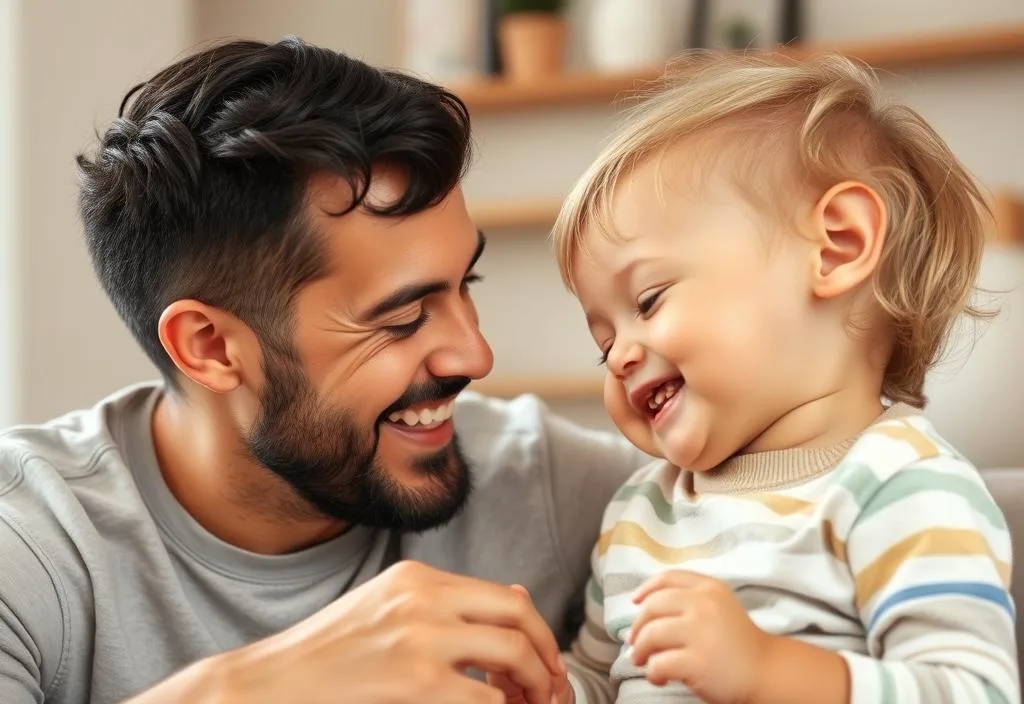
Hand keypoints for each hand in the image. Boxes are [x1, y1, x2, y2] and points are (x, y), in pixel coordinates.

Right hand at [131, 561, 563, 703]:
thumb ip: (447, 606)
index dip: (535, 630)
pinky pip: (485, 698)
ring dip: (535, 684)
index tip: (545, 660)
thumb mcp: (388, 611)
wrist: (270, 683)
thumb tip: (517, 596)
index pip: (503, 594)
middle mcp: (423, 598)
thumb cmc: (326, 655)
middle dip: (547, 652)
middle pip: (517, 614)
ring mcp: (420, 638)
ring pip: (511, 653)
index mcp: (417, 578)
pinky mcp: (416, 682)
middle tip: (554, 686)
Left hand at [628, 570, 772, 703]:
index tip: (635, 601)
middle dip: (637, 626)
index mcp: (710, 588)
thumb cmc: (738, 642)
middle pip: (653, 606)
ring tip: (641, 661)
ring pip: (650, 635)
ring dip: (640, 650)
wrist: (767, 672)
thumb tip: (643, 608)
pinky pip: (658, 664)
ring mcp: (701, 632)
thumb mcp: (720, 606)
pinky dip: (652, 672)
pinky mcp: (698, 662)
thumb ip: (690, 599)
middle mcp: (704, 605)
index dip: (646, 589)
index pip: (668, 578)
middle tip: (635, 643)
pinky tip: (660, 677)